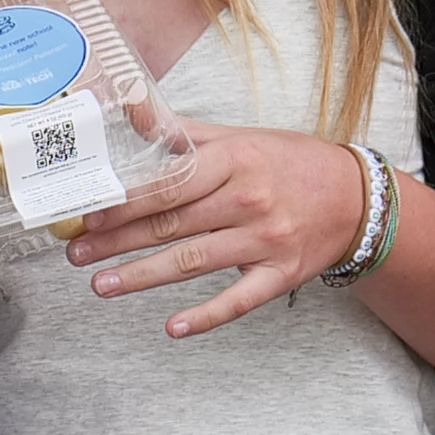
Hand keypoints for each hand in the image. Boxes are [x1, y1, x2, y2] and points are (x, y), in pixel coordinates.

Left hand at [65, 121, 366, 337]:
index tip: (89, 214)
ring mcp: (266, 241)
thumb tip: (130, 107)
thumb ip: (183, 133)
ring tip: (100, 285)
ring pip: (193, 261)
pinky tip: (173, 327)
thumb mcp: (240, 139)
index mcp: (234, 162)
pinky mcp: (281, 274)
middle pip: (171, 224)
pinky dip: (206, 316)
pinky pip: (239, 300)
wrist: (356, 197)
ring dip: (142, 276)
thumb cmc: (288, 164)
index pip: (168, 184)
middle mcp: (248, 200)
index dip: (124, 202)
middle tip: (77, 253)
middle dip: (118, 241)